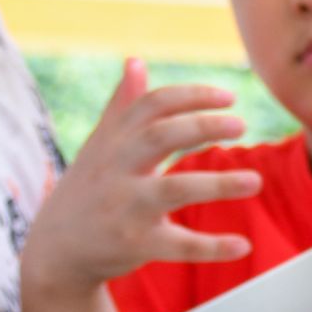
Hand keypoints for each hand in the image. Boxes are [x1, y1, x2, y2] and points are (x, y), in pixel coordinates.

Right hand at [22, 58, 256, 293]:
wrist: (56, 251)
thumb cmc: (88, 190)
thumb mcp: (100, 147)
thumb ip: (122, 106)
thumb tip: (136, 61)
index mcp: (114, 142)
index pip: (152, 105)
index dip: (191, 96)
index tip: (229, 97)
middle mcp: (117, 169)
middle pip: (160, 137)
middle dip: (202, 126)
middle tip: (241, 125)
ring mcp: (125, 207)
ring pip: (175, 190)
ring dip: (218, 184)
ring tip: (255, 181)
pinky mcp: (134, 244)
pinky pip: (178, 245)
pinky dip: (212, 246)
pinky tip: (243, 244)